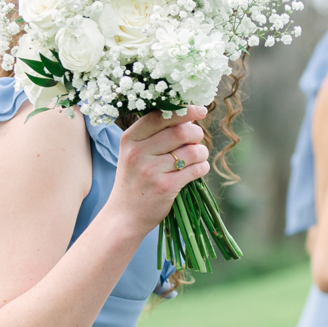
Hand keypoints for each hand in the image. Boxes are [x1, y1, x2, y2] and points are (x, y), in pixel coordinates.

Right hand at [111, 106, 209, 233]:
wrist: (124, 216)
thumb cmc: (135, 180)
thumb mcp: (135, 153)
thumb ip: (156, 134)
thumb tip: (189, 116)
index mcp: (130, 139)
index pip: (160, 116)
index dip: (184, 110)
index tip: (200, 111)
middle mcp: (138, 152)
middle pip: (181, 132)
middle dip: (196, 134)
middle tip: (197, 140)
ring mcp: (151, 170)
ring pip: (192, 151)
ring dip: (202, 152)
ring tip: (198, 157)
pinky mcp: (165, 187)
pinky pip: (196, 169)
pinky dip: (203, 167)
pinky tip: (198, 169)